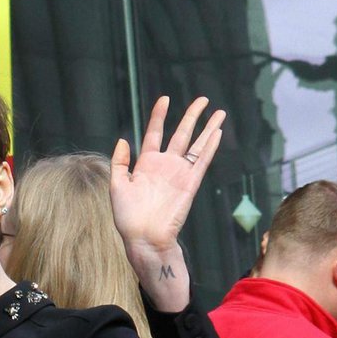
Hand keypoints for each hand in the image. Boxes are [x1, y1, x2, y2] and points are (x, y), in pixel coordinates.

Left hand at [110, 95, 225, 308]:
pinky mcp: (190, 184)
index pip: (155, 133)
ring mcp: (179, 174)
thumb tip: (123, 140)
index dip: (159, 116)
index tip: (165, 99)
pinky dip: (210, 147)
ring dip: (208, 128)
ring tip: (219, 112)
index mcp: (146, 164)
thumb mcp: (117, 186)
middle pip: (181, 134)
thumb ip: (119, 162)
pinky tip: (218, 133)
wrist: (144, 238)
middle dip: (192, 116)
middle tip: (203, 99)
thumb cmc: (127, 217)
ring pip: (196, 145)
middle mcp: (165, 166)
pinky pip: (201, 161)